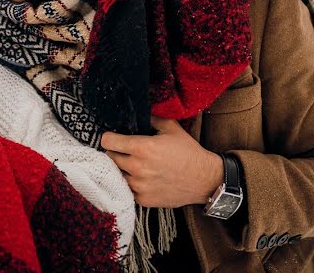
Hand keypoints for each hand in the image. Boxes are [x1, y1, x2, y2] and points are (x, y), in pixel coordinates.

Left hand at [101, 116, 223, 207]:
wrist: (205, 180)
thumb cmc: (189, 153)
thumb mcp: (171, 128)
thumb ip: (151, 118)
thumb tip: (138, 112)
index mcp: (142, 148)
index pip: (107, 141)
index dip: (109, 138)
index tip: (113, 138)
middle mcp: (137, 167)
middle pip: (109, 157)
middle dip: (115, 152)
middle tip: (126, 152)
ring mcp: (139, 186)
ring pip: (116, 174)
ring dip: (122, 169)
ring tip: (134, 165)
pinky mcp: (143, 200)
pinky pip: (127, 189)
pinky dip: (131, 184)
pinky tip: (142, 178)